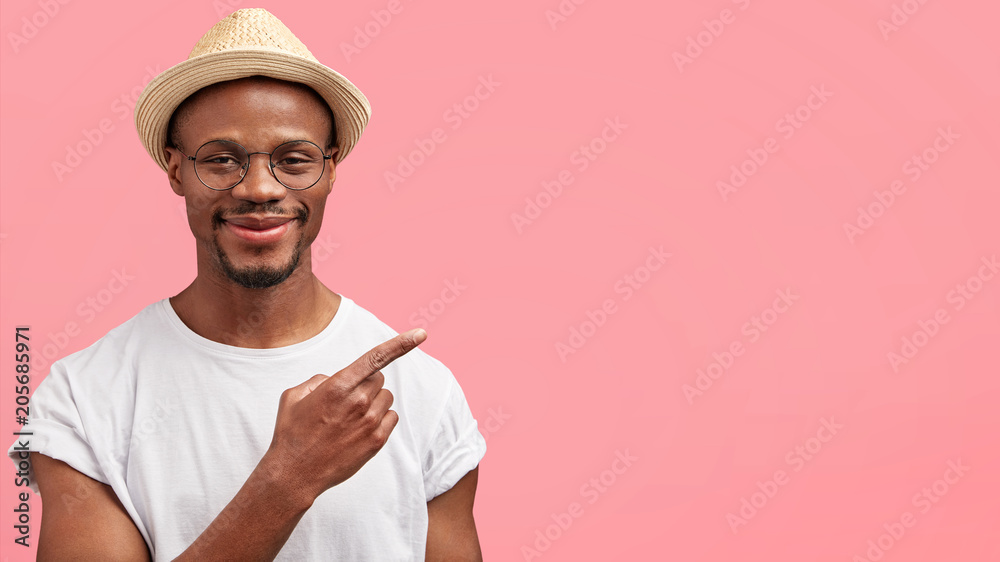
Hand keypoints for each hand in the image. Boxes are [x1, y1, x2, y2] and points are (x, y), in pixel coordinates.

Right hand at [263, 328, 426, 503]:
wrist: (294, 474)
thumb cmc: (291, 433)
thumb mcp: (294, 396)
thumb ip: (319, 380)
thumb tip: (335, 379)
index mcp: (338, 386)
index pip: (375, 358)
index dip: (401, 344)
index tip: (421, 334)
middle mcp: (358, 402)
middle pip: (379, 378)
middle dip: (366, 384)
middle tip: (347, 400)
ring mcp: (370, 423)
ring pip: (386, 398)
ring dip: (373, 402)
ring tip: (350, 418)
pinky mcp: (377, 441)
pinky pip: (391, 417)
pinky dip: (380, 418)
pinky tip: (360, 429)